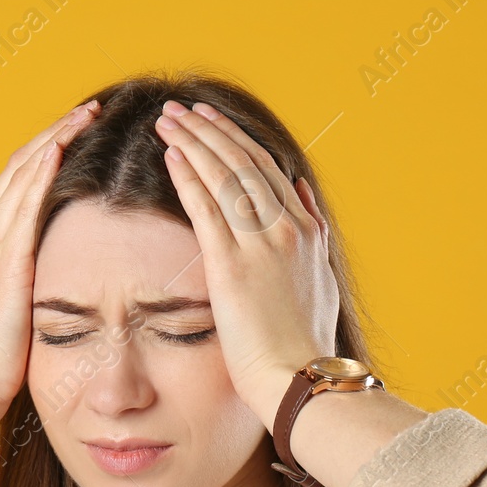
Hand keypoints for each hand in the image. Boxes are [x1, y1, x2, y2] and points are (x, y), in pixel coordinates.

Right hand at [0, 98, 101, 426]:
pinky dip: (41, 172)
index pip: (19, 179)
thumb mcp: (17, 304)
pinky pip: (23, 206)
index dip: (47, 148)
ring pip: (22, 174)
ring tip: (85, 115)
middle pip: (20, 164)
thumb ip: (32, 277)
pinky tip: (61, 148)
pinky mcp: (4, 263)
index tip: (78, 128)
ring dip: (54, 139)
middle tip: (89, 108)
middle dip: (55, 132)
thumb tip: (61, 267)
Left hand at [152, 98, 339, 426]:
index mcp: (306, 231)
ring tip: (166, 120)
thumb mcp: (320, 279)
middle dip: (208, 130)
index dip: (235, 140)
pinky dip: (188, 175)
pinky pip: (207, 207)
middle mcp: (286, 228)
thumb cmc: (304, 341)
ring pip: (223, 176)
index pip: (267, 169)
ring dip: (193, 141)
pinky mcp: (232, 265)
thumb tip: (300, 194)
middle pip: (243, 162)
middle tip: (179, 109)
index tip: (211, 121)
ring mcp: (260, 244)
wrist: (300, 377)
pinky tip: (170, 154)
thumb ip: (312, 233)